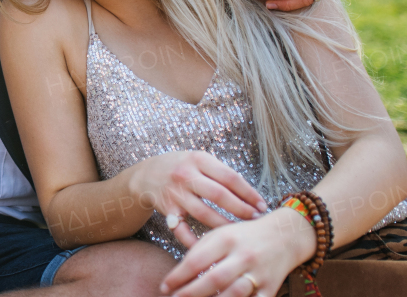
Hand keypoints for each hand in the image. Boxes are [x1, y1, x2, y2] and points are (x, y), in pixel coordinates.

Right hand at [128, 151, 267, 232]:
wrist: (144, 175)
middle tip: (256, 220)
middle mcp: (185, 175)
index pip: (230, 177)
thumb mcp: (197, 160)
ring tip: (239, 232)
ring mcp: (175, 193)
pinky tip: (210, 247)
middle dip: (241, 210)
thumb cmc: (179, 167)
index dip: (249, 193)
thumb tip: (250, 194)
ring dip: (225, 225)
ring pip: (204, 214)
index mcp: (198, 159)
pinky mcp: (166, 209)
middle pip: (220, 195)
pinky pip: (182, 230)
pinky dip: (195, 241)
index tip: (262, 205)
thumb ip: (220, 172)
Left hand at [161, 207, 315, 296]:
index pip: (196, 260)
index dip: (178, 276)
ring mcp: (259, 272)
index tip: (164, 286)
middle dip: (191, 293)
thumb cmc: (244, 235)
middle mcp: (243, 255)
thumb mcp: (220, 234)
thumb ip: (200, 249)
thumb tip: (179, 272)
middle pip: (213, 279)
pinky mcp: (271, 287)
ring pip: (234, 293)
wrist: (285, 235)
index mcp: (226, 239)